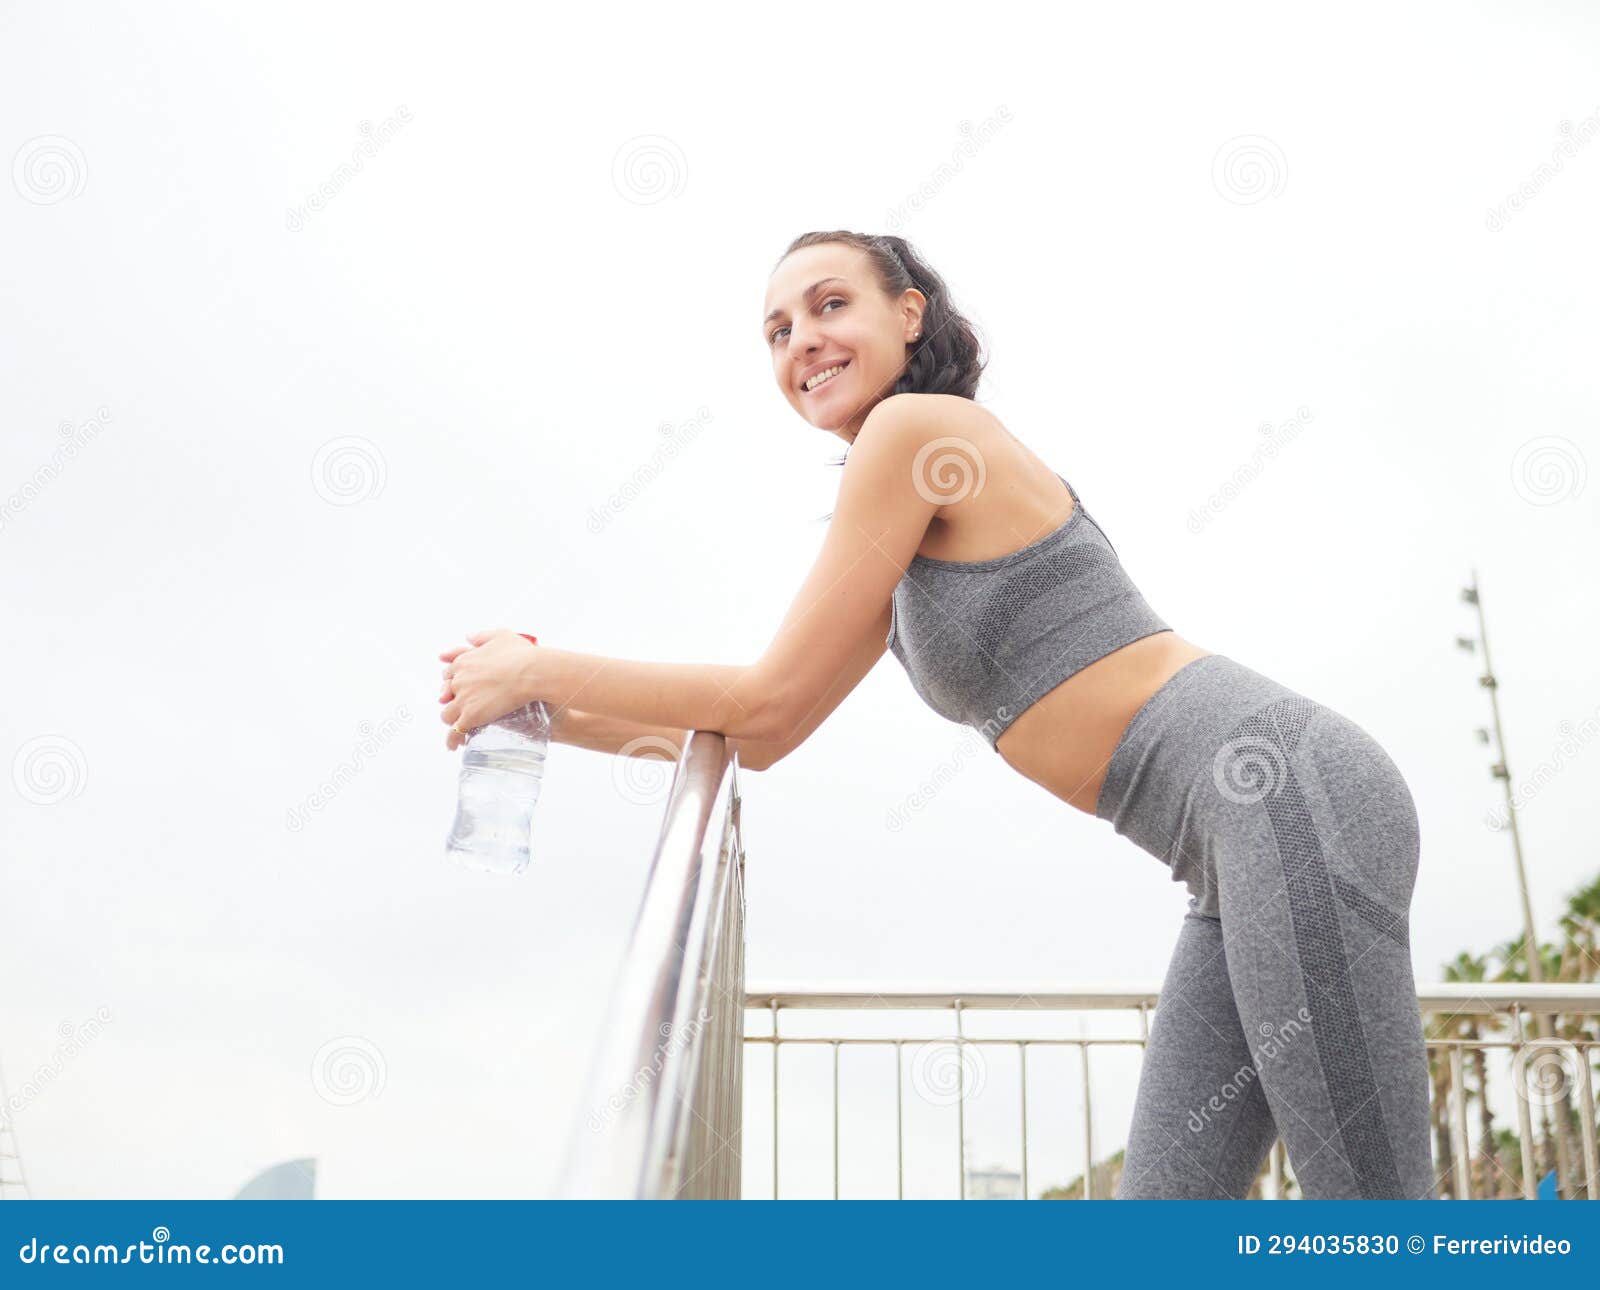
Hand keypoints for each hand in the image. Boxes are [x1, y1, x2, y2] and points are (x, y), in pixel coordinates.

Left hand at [438, 628, 540, 750]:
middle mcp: (459, 679)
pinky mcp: (471, 715)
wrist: (532, 672)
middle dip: (452, 701)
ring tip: (460, 727)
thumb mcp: (501, 636)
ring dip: (452, 720)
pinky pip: (455, 731)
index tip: (458, 688)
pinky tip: (454, 746)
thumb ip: (483, 636)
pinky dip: (452, 740)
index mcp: (464, 661)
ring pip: (447, 714)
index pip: (449, 673)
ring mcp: (463, 699)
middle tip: (461, 708)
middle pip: (446, 694)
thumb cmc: (522, 655)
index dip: (453, 682)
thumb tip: (468, 636)